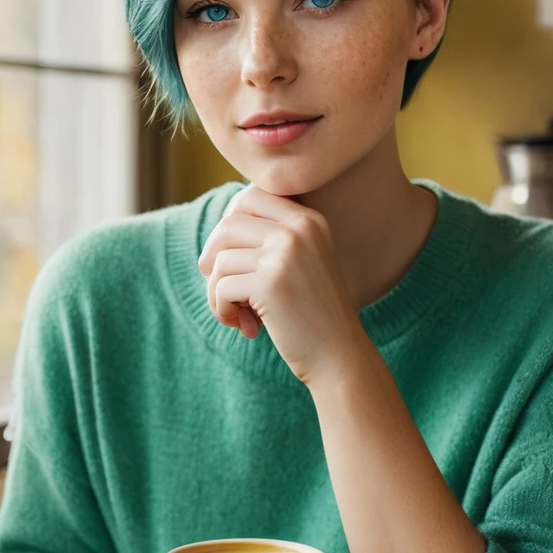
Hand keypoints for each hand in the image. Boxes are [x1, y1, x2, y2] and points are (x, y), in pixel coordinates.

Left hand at [198, 184, 367, 386]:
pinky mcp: (270, 284)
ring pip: (219, 259)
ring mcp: (286, 254)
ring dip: (216, 291)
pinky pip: (221, 287)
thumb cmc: (312, 314)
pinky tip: (243, 325)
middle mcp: (299, 229)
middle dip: (213, 257)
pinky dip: (222, 309)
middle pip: (228, 224)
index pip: (251, 196)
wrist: (339, 356)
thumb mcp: (299, 264)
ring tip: (236, 313)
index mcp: (309, 220)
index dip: (229, 223)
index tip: (231, 256)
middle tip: (222, 286)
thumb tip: (214, 235)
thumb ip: (268, 241)